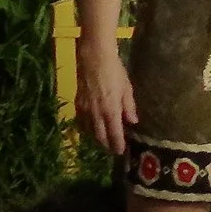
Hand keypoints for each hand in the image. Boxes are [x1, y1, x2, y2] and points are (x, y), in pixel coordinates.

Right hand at [78, 38, 138, 155]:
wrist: (93, 59)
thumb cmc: (115, 71)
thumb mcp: (127, 88)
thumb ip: (129, 107)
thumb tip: (133, 122)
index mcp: (111, 109)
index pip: (114, 134)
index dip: (117, 145)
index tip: (121, 152)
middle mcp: (96, 113)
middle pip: (100, 136)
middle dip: (107, 145)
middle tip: (114, 150)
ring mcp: (85, 109)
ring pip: (90, 131)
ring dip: (97, 138)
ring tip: (105, 142)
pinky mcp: (77, 104)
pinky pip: (82, 122)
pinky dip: (87, 129)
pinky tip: (92, 129)